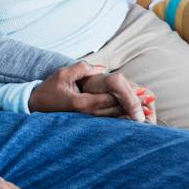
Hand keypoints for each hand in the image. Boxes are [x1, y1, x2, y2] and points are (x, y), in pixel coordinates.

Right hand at [28, 62, 151, 120]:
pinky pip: (107, 121)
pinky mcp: (87, 121)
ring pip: (113, 118)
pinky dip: (120, 119)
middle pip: (115, 111)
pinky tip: (133, 116)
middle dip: (133, 107)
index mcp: (82, 103)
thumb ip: (82, 68)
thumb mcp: (63, 74)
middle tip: (152, 103)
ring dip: (129, 114)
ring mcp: (87, 120)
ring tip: (148, 111)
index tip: (143, 93)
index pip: (110, 99)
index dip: (127, 97)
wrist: (37, 104)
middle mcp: (87, 114)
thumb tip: (101, 68)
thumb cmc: (50, 88)